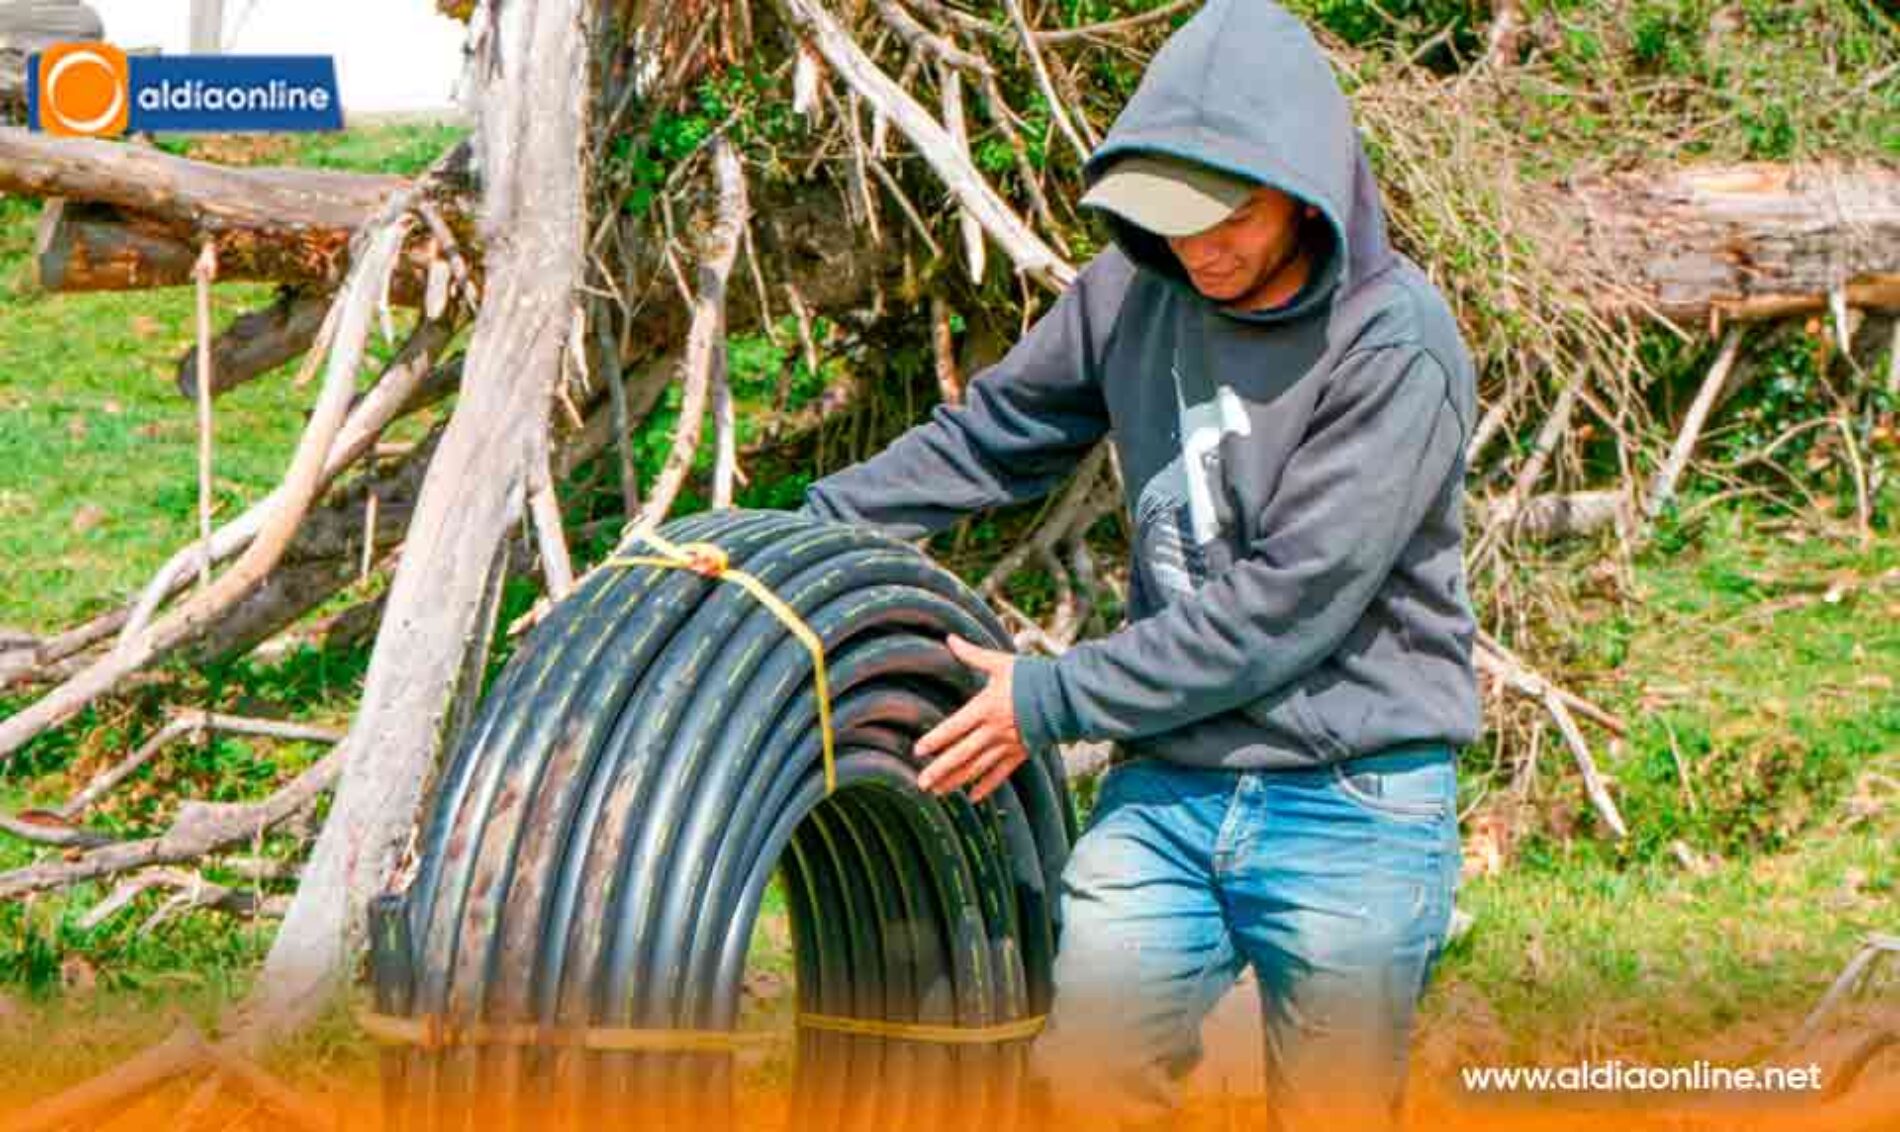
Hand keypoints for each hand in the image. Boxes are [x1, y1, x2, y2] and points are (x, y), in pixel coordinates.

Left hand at [914, 635, 1028, 801]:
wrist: (1066, 695)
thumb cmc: (1032, 676)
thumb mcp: (1000, 663)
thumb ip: (973, 654)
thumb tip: (950, 639)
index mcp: (986, 707)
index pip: (954, 727)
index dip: (936, 740)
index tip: (918, 751)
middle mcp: (994, 729)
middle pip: (963, 753)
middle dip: (941, 769)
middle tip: (922, 783)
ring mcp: (1008, 744)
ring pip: (978, 767)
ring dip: (957, 780)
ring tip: (939, 791)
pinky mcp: (1021, 752)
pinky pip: (1001, 773)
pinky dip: (987, 785)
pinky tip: (973, 797)